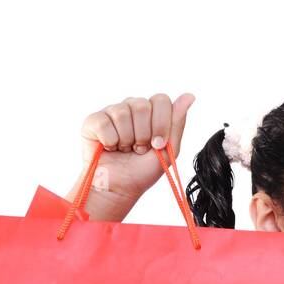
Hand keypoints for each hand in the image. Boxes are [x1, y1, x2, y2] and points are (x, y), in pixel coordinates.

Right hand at [67, 93, 194, 220]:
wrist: (119, 188)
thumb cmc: (142, 171)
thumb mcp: (168, 150)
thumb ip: (177, 122)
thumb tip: (190, 95)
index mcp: (151, 113)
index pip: (161, 100)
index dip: (161, 124)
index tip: (157, 144)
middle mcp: (131, 108)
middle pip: (142, 105)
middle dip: (143, 135)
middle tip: (138, 149)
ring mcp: (112, 112)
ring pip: (122, 113)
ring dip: (127, 140)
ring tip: (125, 149)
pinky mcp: (93, 120)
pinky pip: (104, 123)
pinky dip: (110, 142)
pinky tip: (109, 148)